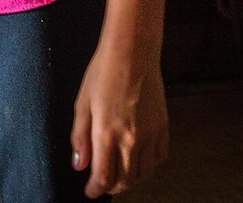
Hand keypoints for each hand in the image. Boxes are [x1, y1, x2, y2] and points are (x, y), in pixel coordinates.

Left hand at [70, 44, 168, 196]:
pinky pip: (159, 158)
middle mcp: (131, 138)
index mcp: (107, 132)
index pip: (103, 176)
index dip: (95, 189)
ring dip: (131, 180)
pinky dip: (148, 166)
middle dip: (112, 187)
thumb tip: (79, 165)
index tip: (90, 191)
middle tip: (103, 185)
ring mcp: (150, 134)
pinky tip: (139, 162)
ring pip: (143, 173)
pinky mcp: (163, 127)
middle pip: (125, 180)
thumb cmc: (103, 73)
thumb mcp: (82, 103)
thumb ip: (80, 137)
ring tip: (120, 176)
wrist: (132, 54)